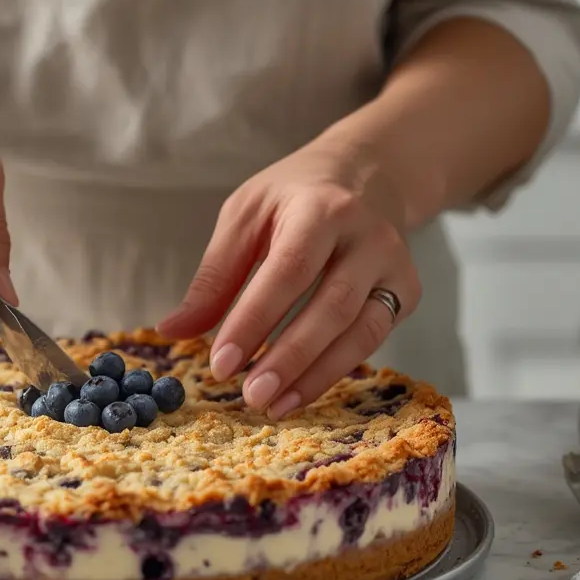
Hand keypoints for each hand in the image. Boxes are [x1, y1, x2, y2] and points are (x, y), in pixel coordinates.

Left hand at [158, 139, 420, 418]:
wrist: (369, 173)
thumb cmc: (294, 198)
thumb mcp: (245, 217)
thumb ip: (214, 277)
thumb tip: (172, 330)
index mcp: (321, 208)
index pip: (288, 271)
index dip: (254, 321)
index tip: (220, 364)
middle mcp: (368, 236)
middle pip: (331, 306)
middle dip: (289, 358)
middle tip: (250, 396)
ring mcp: (394, 266)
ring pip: (361, 331)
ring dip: (316, 376)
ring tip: (273, 406)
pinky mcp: (406, 291)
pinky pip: (372, 338)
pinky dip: (334, 371)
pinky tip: (299, 392)